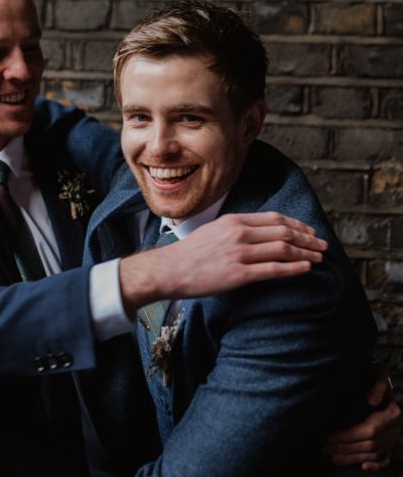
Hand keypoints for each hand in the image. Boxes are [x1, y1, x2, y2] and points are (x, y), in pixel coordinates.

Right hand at [120, 211, 326, 311]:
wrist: (170, 269)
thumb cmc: (190, 253)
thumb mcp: (214, 230)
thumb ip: (236, 229)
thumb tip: (259, 233)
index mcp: (233, 221)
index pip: (274, 218)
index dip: (297, 224)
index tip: (309, 231)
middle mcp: (239, 233)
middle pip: (283, 232)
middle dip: (307, 238)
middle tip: (322, 244)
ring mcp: (239, 253)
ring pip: (283, 249)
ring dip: (306, 252)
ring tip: (319, 257)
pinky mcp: (239, 274)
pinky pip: (274, 270)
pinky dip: (294, 268)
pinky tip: (306, 269)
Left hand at [322, 371, 400, 470]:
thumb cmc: (389, 383)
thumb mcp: (384, 379)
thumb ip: (379, 387)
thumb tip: (370, 401)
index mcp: (390, 415)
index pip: (367, 431)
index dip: (347, 436)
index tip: (329, 437)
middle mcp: (393, 430)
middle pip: (368, 445)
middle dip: (344, 449)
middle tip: (324, 450)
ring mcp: (395, 438)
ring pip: (374, 454)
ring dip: (353, 458)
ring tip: (334, 458)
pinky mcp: (394, 443)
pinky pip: (387, 458)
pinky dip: (377, 465)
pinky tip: (363, 467)